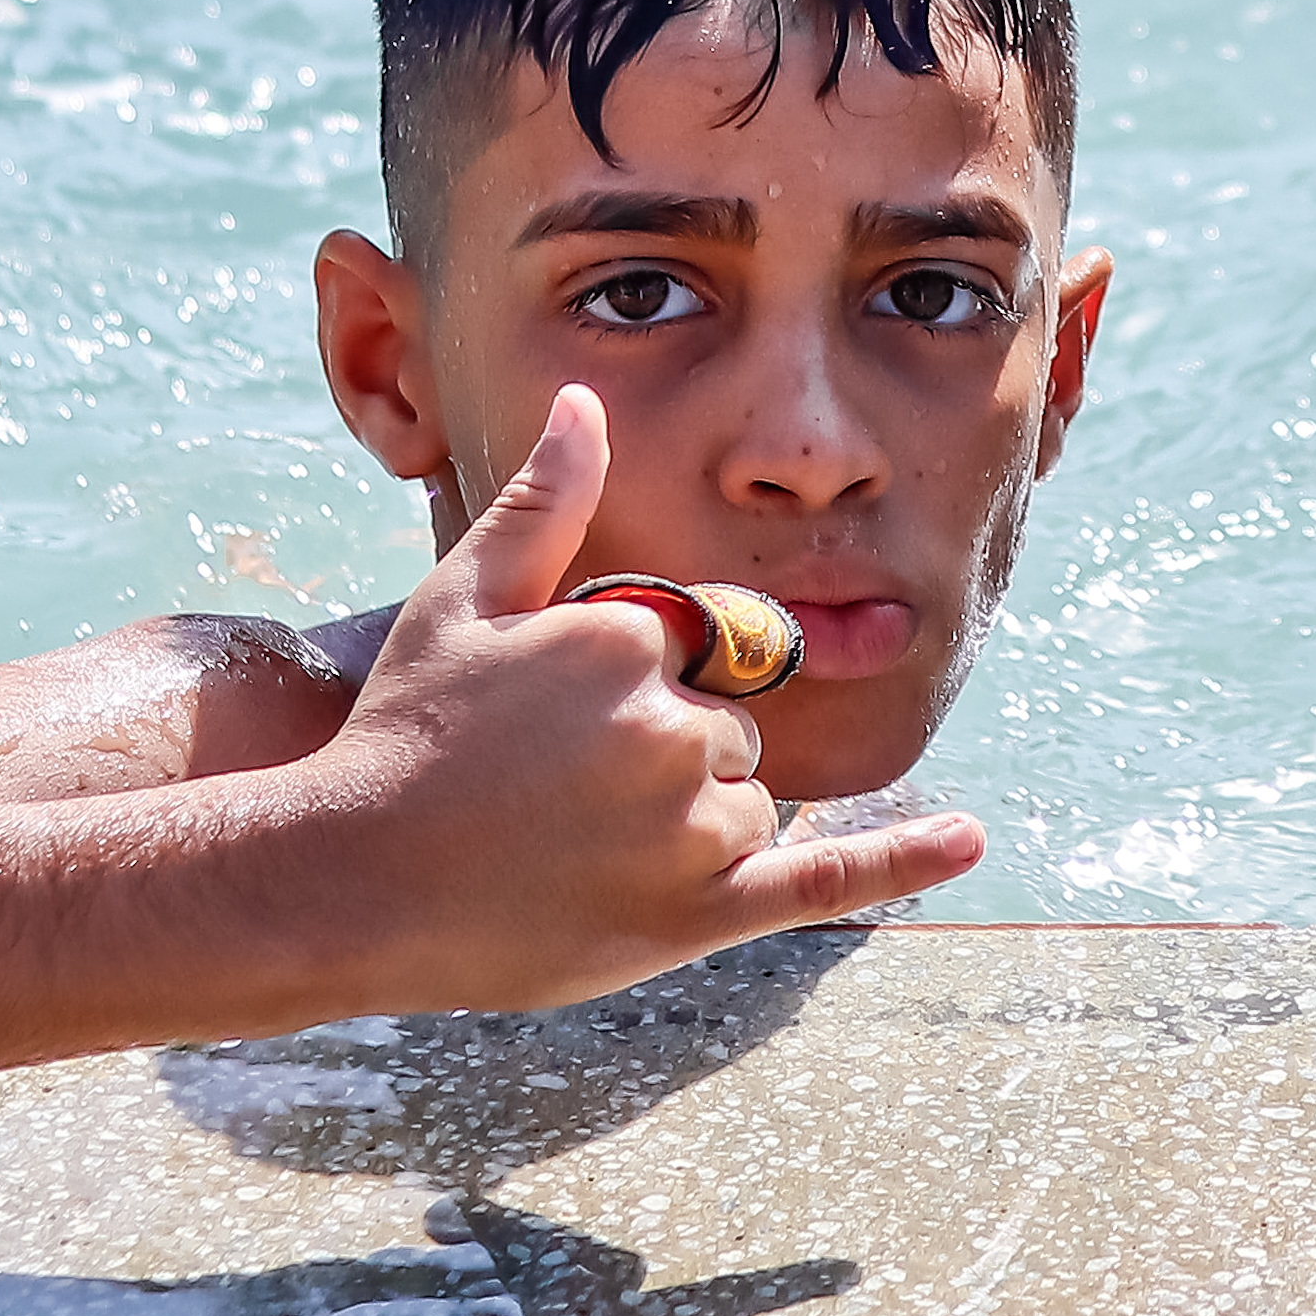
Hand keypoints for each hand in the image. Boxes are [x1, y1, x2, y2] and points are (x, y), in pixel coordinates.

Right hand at [279, 386, 975, 1012]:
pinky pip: (821, 880)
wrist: (346, 881)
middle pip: (727, 731)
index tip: (552, 727)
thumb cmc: (405, 733)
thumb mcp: (466, 601)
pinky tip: (969, 842)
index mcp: (632, 641)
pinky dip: (898, 862)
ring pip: (747, 804)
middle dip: (662, 755)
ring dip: (689, 824)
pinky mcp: (695, 913)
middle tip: (550, 794)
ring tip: (571, 847)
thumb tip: (587, 402)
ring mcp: (688, 827)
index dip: (631, 688)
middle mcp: (673, 729)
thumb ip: (545, 503)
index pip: (695, 649)